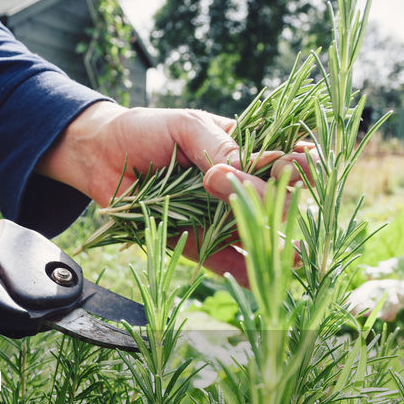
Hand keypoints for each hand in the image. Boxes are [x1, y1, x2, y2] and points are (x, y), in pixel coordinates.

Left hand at [37, 101, 314, 282]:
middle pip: (279, 200)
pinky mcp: (199, 243)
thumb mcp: (188, 127)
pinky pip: (225, 261)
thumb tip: (249, 168)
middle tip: (229, 181)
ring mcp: (222, 217)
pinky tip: (258, 276)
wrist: (103, 156)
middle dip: (269, 196)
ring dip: (269, 239)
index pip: (290, 161)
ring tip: (283, 248)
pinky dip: (241, 270)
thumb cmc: (149, 130)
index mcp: (248, 151)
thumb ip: (220, 146)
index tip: (294, 162)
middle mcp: (242, 187)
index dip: (300, 166)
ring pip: (257, 233)